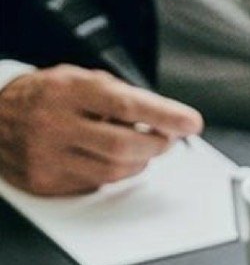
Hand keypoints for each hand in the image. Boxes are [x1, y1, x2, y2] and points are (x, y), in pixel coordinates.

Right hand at [0, 66, 202, 196]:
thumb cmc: (42, 97)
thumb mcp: (74, 79)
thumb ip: (116, 94)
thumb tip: (165, 117)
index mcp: (65, 90)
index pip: (125, 105)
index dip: (164, 115)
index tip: (191, 123)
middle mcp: (53, 123)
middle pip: (124, 145)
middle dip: (156, 145)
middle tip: (167, 139)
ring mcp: (47, 156)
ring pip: (114, 171)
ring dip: (140, 162)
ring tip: (140, 148)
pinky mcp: (46, 182)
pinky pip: (96, 185)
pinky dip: (114, 174)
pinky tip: (111, 160)